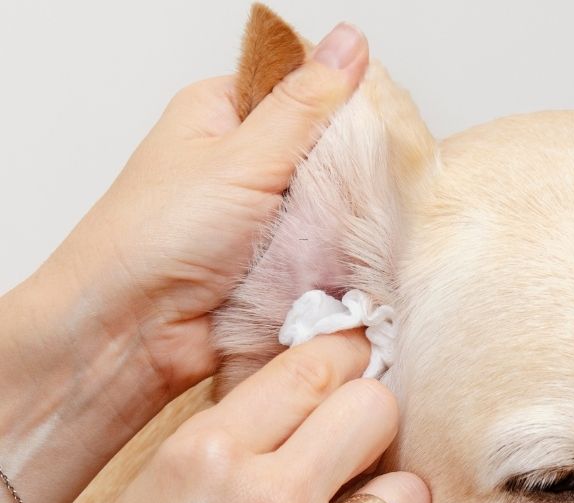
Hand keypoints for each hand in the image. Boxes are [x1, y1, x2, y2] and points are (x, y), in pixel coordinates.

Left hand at [0, 24, 368, 502]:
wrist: (135, 332)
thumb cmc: (158, 237)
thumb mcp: (241, 156)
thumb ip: (304, 106)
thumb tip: (351, 44)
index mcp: (222, 116)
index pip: (301, 89)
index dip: (344, 103)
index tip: (382, 123)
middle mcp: (242, 165)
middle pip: (322, 154)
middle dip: (349, 173)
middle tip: (374, 187)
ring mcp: (261, 221)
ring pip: (328, 210)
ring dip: (344, 225)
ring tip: (360, 232)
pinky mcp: (275, 269)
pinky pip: (322, 256)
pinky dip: (336, 263)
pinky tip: (352, 265)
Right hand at [33, 330, 453, 502]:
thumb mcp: (156, 490)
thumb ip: (234, 434)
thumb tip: (313, 391)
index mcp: (206, 454)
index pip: (314, 368)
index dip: (347, 360)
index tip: (359, 370)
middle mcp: (266, 500)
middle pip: (377, 409)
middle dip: (374, 425)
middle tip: (360, 455)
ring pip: (412, 491)